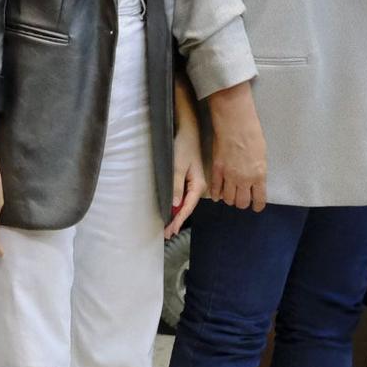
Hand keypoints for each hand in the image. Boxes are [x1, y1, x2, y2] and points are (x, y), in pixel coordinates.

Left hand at [166, 93, 206, 237]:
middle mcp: (199, 187)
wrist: (189, 132)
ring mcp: (195, 184)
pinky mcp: (191, 180)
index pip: (188, 207)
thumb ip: (176, 186)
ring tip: (169, 228)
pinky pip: (185, 197)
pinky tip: (173, 212)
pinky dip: (178, 206)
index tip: (170, 231)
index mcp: (198, 185)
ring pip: (186, 203)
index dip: (178, 220)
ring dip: (177, 215)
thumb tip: (175, 205)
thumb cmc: (183, 147)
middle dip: (177, 221)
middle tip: (167, 234)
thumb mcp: (177, 166)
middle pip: (187, 208)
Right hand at [206, 82, 267, 211]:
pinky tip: (217, 195)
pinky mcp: (217, 170)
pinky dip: (216, 194)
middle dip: (242, 203)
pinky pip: (215, 189)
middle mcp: (244, 179)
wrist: (235, 123)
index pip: (259, 199)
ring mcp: (228, 176)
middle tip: (242, 199)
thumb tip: (255, 180)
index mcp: (258, 175)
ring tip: (231, 195)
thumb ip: (258, 170)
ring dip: (230, 199)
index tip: (256, 206)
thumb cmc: (253, 134)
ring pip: (228, 199)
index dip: (257, 206)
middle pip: (241, 202)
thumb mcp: (262, 155)